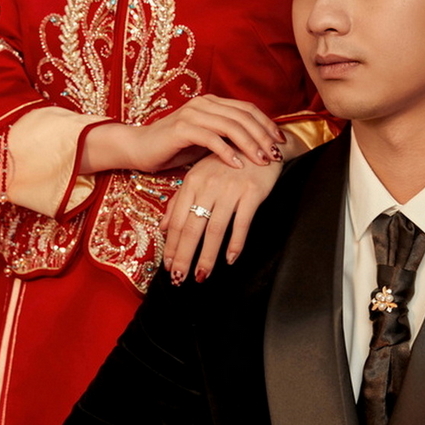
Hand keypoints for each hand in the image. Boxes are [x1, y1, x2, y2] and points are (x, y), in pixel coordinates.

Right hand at [80, 96, 285, 175]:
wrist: (139, 149)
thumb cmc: (175, 148)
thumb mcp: (207, 142)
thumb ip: (228, 139)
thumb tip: (259, 147)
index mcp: (212, 103)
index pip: (248, 109)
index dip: (267, 124)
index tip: (281, 142)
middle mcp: (204, 103)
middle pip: (243, 116)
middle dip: (263, 135)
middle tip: (276, 154)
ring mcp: (192, 114)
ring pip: (230, 126)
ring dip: (249, 144)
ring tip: (262, 161)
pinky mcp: (181, 129)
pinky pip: (211, 139)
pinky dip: (227, 152)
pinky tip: (238, 166)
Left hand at [161, 150, 283, 282]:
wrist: (260, 144)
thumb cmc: (227, 163)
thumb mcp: (200, 176)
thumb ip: (180, 200)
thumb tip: (164, 228)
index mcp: (193, 182)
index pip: (178, 220)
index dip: (172, 246)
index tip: (168, 267)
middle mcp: (209, 186)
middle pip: (193, 228)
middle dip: (185, 256)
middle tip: (179, 279)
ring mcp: (231, 189)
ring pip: (215, 229)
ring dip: (208, 255)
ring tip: (202, 275)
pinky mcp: (252, 193)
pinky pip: (242, 223)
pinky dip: (236, 242)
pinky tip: (230, 259)